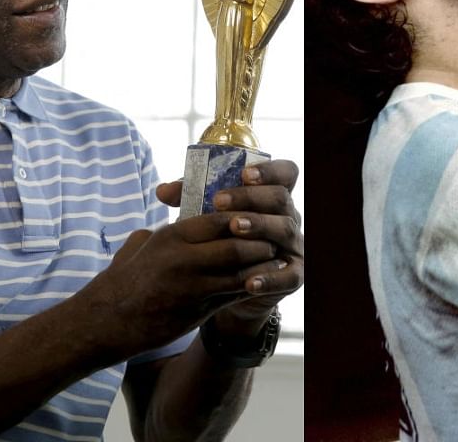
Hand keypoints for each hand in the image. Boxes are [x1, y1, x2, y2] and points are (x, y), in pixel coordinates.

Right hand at [80, 211, 277, 358]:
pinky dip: (252, 288)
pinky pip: (234, 295)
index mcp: (171, 236)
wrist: (105, 322)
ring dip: (261, 266)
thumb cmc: (122, 281)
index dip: (244, 216)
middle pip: (237, 243)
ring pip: (241, 271)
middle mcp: (183, 259)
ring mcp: (191, 287)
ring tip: (273, 260)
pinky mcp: (197, 311)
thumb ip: (166, 229)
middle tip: (273, 239)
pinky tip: (261, 284)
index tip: (257, 215)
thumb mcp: (142, 245)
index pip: (220, 218)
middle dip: (259, 241)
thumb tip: (179, 215)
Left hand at [158, 160, 303, 330]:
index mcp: (272, 197)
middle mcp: (288, 216)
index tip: (243, 173)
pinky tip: (249, 281)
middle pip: (280, 198)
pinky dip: (270, 278)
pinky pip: (289, 276)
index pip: (285, 173)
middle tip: (218, 201)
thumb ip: (190, 199)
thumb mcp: (207, 216)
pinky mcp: (294, 274)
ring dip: (259, 226)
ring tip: (233, 228)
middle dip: (250, 197)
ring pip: (284, 229)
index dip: (269, 170)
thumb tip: (163, 192)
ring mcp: (293, 245)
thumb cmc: (219, 240)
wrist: (228, 286)